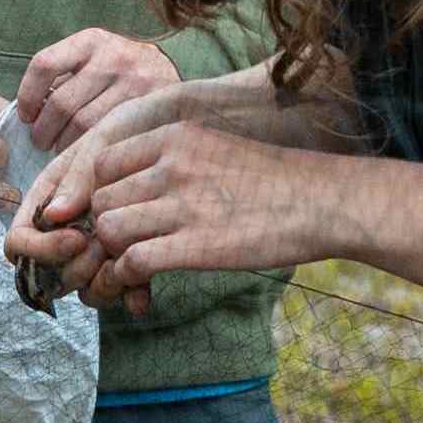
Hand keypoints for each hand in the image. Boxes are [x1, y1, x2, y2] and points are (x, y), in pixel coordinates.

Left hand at [8, 107, 342, 309]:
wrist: (322, 202)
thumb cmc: (272, 181)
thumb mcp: (215, 149)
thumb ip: (171, 162)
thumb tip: (133, 192)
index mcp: (174, 137)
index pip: (103, 164)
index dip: (102, 194)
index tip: (115, 216)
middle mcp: (171, 166)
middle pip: (101, 200)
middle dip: (100, 231)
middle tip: (113, 252)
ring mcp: (182, 204)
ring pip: (108, 230)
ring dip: (109, 256)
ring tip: (122, 271)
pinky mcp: (194, 245)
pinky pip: (132, 261)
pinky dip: (126, 277)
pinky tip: (139, 285)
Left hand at [14, 27, 181, 151]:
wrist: (171, 73)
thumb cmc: (118, 72)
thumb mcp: (94, 59)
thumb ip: (64, 79)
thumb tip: (29, 114)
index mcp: (91, 41)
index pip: (44, 64)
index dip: (27, 95)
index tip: (26, 115)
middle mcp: (114, 57)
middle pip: (62, 103)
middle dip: (43, 130)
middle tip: (40, 142)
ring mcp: (135, 83)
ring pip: (83, 125)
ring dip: (63, 145)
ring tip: (60, 151)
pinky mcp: (149, 108)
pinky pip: (107, 137)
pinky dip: (87, 151)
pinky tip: (83, 155)